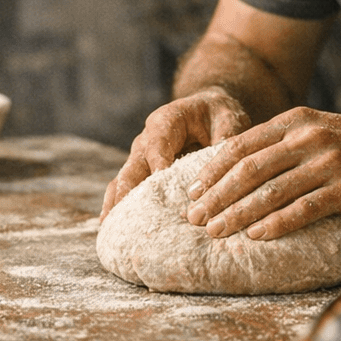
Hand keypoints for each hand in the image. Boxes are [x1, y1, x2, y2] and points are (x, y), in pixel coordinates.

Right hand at [100, 87, 251, 219]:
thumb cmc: (219, 115)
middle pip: (133, 167)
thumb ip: (226, 141)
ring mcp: (141, 159)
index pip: (157, 144)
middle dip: (127, 191)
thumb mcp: (229, 120)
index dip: (158, 163)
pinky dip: (120, 209)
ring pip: (123, 182)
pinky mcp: (142, 175)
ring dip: (118, 205)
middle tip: (124, 215)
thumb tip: (227, 170)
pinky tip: (114, 228)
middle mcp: (147, 140)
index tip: (159, 181)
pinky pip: (125, 192)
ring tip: (111, 229)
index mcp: (166, 122)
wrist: (209, 112)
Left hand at [184, 108, 340, 239]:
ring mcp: (329, 163)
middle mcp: (309, 138)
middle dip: (217, 196)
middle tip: (194, 218)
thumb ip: (282, 144)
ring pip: (271, 192)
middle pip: (249, 170)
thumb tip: (236, 170)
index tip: (192, 192)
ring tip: (216, 232)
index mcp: (295, 121)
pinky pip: (303, 210)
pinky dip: (276, 224)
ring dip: (238, 215)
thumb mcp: (317, 131)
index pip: (241, 145)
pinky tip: (256, 237)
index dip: (212, 170)